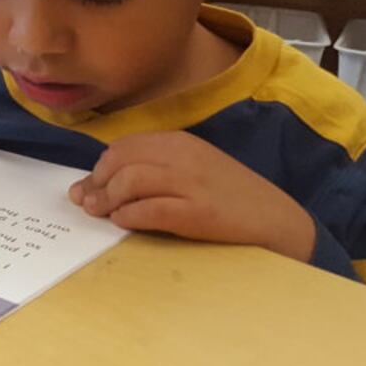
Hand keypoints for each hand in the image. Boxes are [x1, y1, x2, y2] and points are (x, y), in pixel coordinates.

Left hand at [68, 132, 315, 261]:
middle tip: (87, 202)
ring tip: (100, 213)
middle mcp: (184, 156)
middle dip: (97, 181)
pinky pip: (151, 208)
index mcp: (180, 142)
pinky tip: (123, 222)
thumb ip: (154, 170)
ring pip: (132, 179)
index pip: (125, 146)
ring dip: (108, 198)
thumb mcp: (193, 170)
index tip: (88, 186)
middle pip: (121, 159)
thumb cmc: (230, 198)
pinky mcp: (199, 212)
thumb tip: (102, 183)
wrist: (277, 221)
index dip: (100, 166)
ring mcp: (192, 182)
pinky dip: (129, 215)